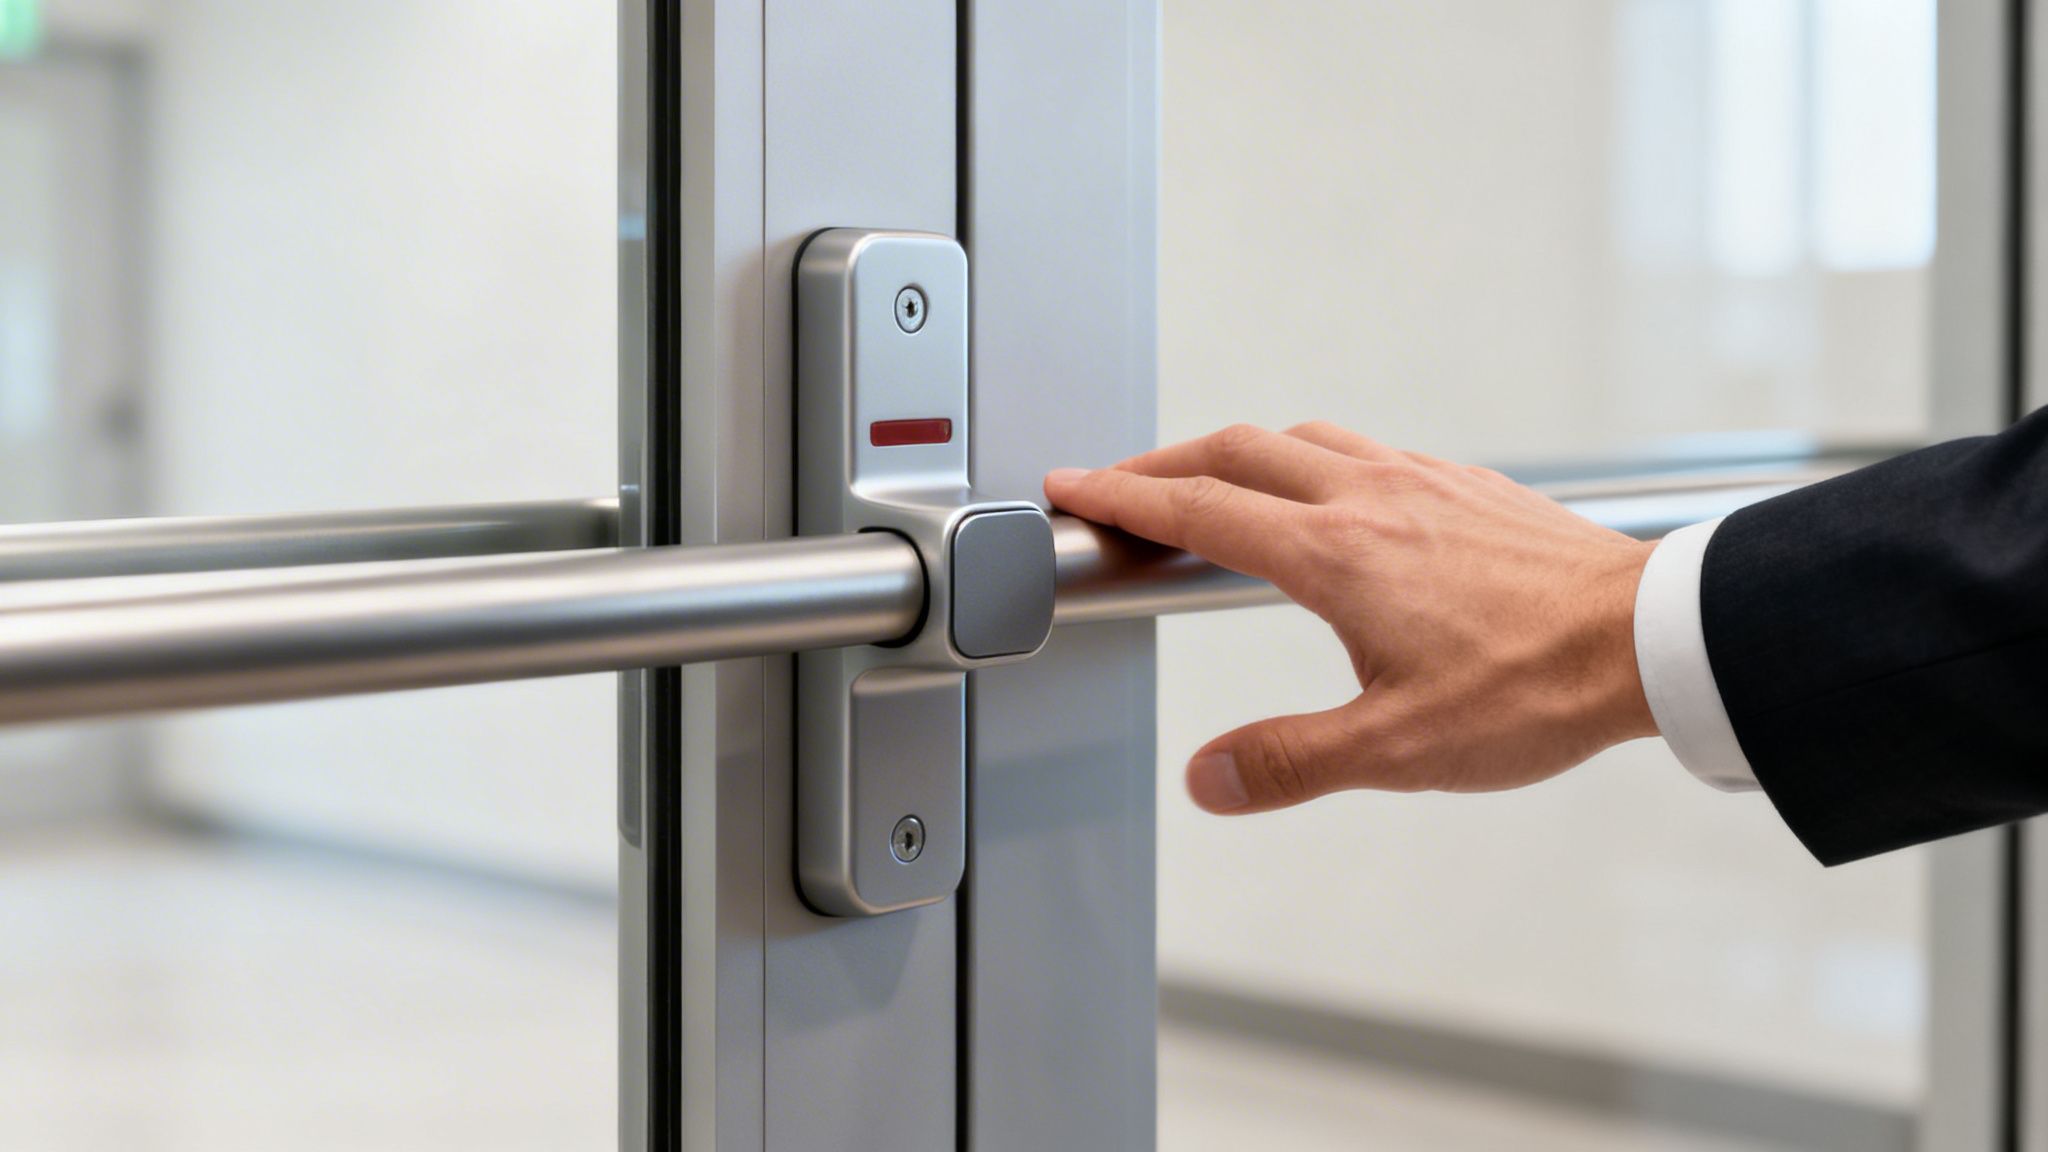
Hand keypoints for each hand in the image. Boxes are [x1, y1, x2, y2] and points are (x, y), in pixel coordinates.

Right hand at [1045, 422, 1658, 814]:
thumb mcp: (1397, 748)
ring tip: (1214, 484)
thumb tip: (1210, 778)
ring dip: (1238, 453)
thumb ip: (1290, 761)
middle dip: (1162, 465)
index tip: (1074, 489)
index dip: (1123, 498)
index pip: (1198, 510)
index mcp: (1333, 553)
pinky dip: (1313, 458)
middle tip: (1119, 486)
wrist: (1650, 636)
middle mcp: (1369, 497)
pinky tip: (1333, 493)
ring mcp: (1422, 481)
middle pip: (1235, 452)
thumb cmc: (1536, 685)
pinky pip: (1366, 447)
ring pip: (1302, 438)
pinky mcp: (1469, 486)